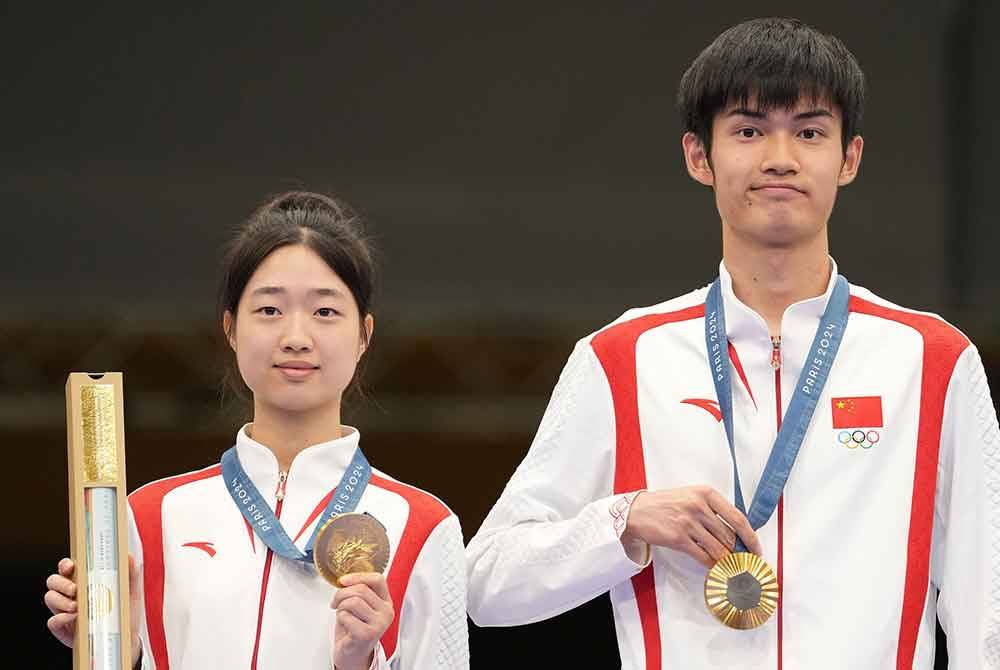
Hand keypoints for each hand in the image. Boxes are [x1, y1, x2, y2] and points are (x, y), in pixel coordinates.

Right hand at [45, 555, 142, 667]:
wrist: (124, 637)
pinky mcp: (63, 628)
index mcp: (84, 581)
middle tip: (75, 590)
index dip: (65, 565)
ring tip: (78, 607)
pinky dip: (60, 618)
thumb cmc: (124, 612)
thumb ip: (130, 573)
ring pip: (50, 598)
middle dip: (61, 583)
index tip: (70, 566)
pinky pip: (52, 621)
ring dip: (61, 601)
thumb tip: (127, 555)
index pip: (67, 568)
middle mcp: (71, 594)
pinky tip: (73, 618)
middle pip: (53, 581)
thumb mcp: (130, 591)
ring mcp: (64, 611)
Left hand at [331, 572, 393, 669]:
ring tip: (341, 614)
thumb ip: (358, 592)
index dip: (358, 576)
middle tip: (335, 602)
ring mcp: (379, 623)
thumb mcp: (360, 607)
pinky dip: (340, 618)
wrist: (352, 655)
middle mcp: (386, 612)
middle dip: (341, 593)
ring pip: (353, 601)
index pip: (378, 579)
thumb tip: (345, 579)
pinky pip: (346, 616)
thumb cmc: (353, 630)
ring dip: (340, 607)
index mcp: (386, 602)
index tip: (343, 581)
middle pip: (361, 589)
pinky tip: (344, 626)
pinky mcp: (367, 634)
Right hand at [621, 487, 762, 567]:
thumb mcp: (691, 496)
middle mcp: (698, 506)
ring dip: (726, 560)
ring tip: (729, 566)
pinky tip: (713, 567)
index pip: (737, 517)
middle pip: (728, 536)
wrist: (637, 511)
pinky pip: (703, 556)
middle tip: (742, 560)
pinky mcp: (678, 538)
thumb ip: (712, 510)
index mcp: (705, 493)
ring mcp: (688, 523)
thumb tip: (735, 532)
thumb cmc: (665, 504)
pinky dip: (711, 564)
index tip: (756, 548)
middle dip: (737, 551)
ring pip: (718, 548)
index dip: (750, 536)